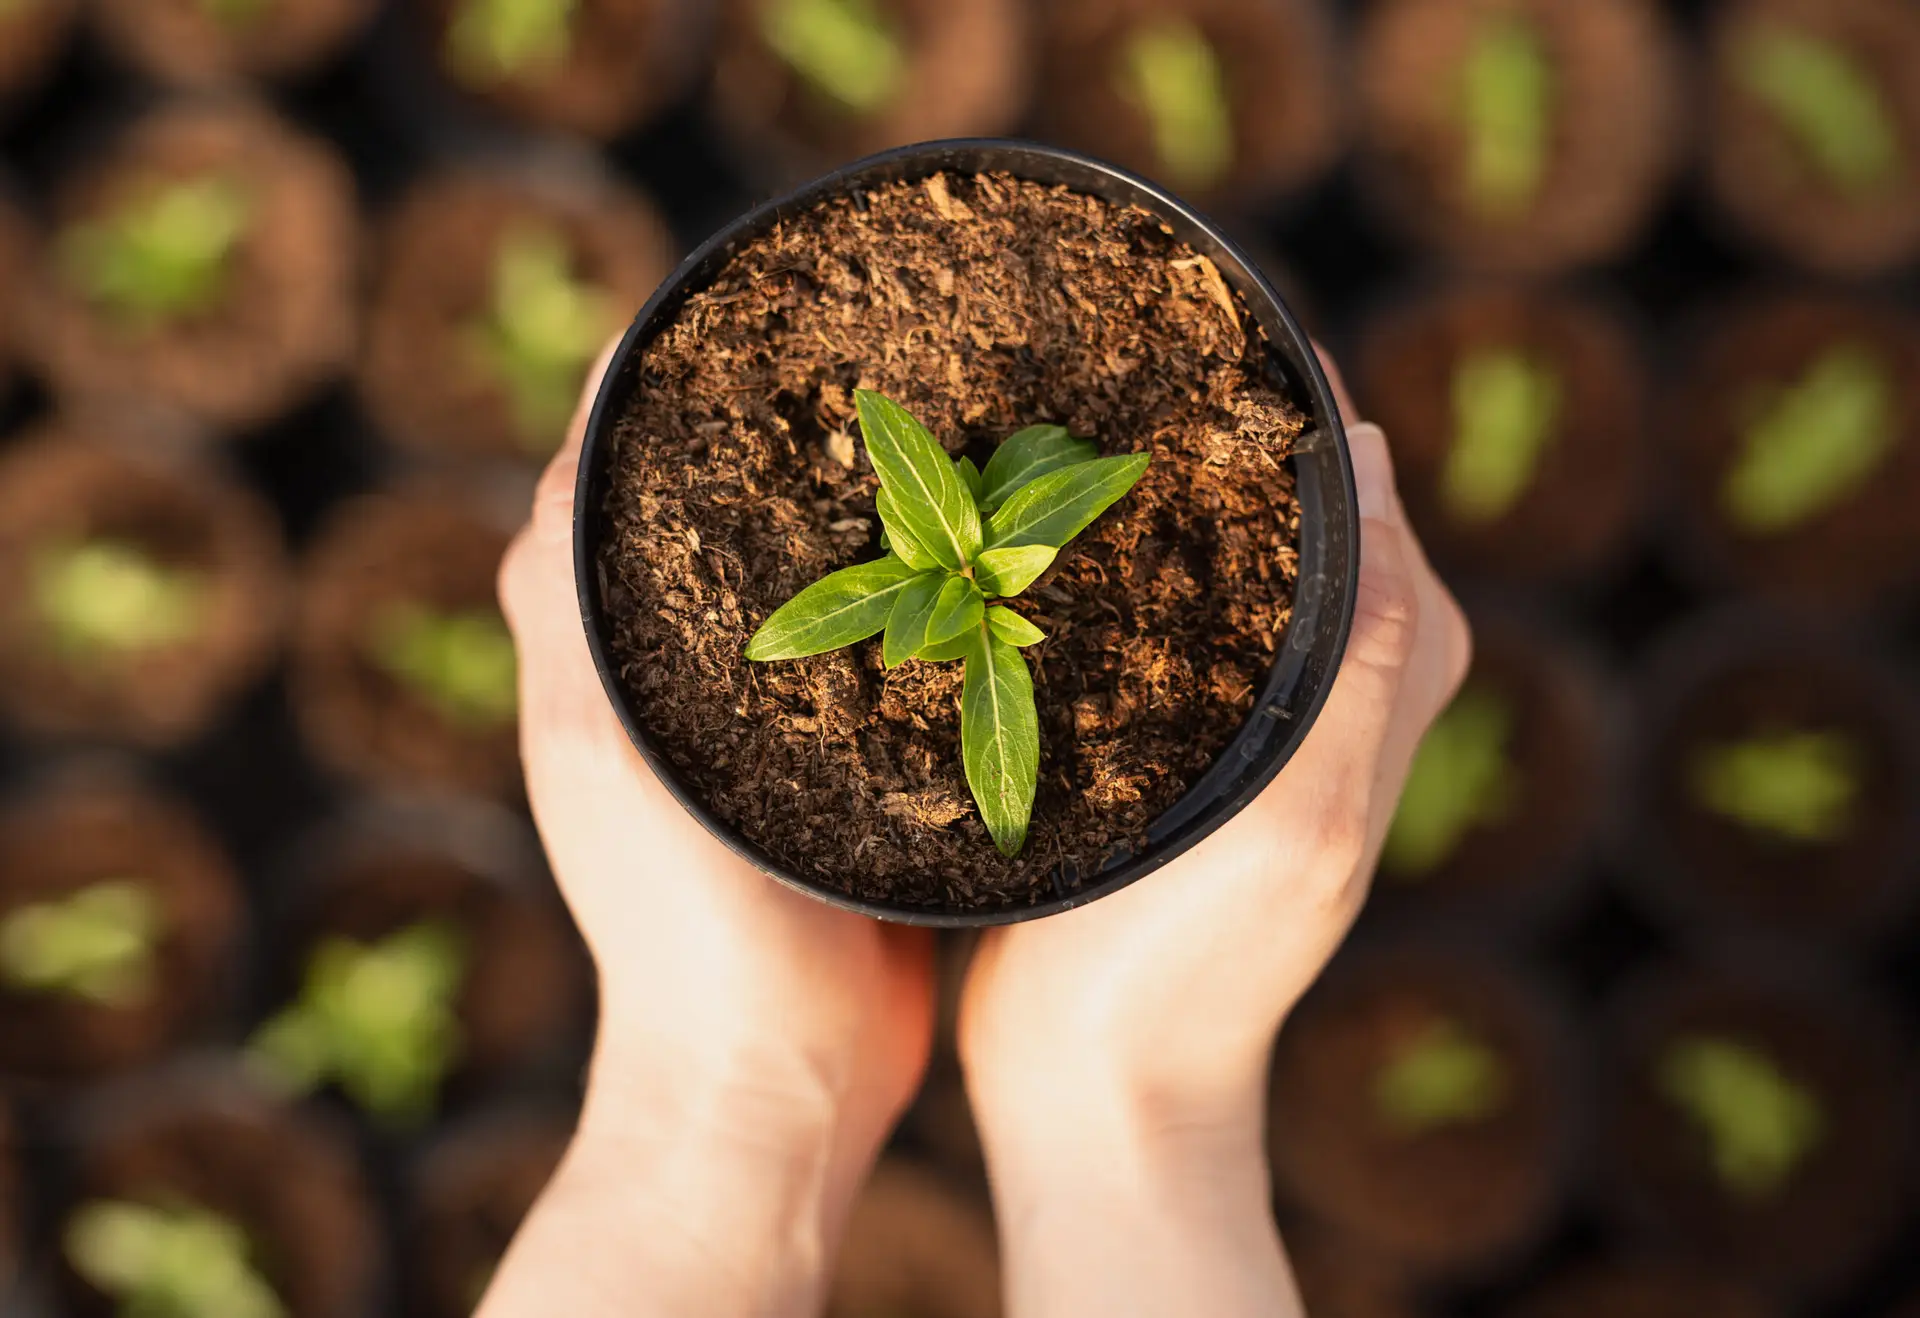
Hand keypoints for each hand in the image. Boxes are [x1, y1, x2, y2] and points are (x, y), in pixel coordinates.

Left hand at [482, 345, 934, 1317]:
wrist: (771, 1077)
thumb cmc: (679, 926)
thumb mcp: (598, 745)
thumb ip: (567, 608)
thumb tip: (563, 447)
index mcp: (613, 646)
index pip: (634, 462)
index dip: (686, 371)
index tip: (769, 296)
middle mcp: (688, 666)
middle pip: (742, 501)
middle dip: (807, 425)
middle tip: (901, 347)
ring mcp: (777, 713)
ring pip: (828, 566)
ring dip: (884, 501)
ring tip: (967, 422)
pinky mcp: (855, 759)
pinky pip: (891, 642)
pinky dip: (931, 587)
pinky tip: (1000, 550)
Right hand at [956, 354, 1470, 1315]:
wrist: (1097, 1087)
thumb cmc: (1199, 969)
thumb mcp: (1302, 820)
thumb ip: (1367, 661)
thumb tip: (1375, 467)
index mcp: (1385, 690)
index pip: (1368, 508)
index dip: (1303, 416)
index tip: (1215, 330)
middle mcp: (1326, 692)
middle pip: (1293, 520)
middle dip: (1223, 438)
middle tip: (1116, 359)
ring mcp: (1242, 717)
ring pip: (1220, 565)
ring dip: (1158, 499)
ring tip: (1064, 425)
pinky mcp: (1167, 744)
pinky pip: (1159, 621)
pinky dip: (1114, 569)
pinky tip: (1034, 538)